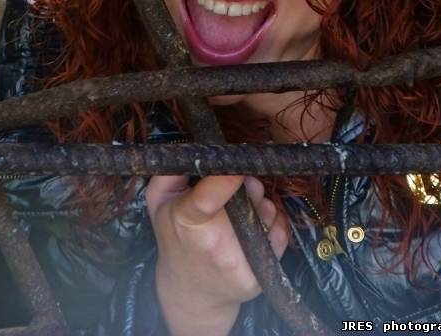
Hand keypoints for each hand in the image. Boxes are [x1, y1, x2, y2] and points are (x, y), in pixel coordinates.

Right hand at [146, 175, 288, 335]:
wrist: (190, 290)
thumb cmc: (175, 238)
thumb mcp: (159, 203)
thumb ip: (169, 171)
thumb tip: (195, 149)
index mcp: (187, 220)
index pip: (211, 194)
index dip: (230, 174)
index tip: (240, 160)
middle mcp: (216, 243)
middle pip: (248, 196)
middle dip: (248, 184)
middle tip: (236, 189)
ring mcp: (240, 262)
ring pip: (267, 211)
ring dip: (261, 203)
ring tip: (241, 214)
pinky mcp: (260, 274)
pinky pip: (280, 231)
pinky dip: (273, 222)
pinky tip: (254, 229)